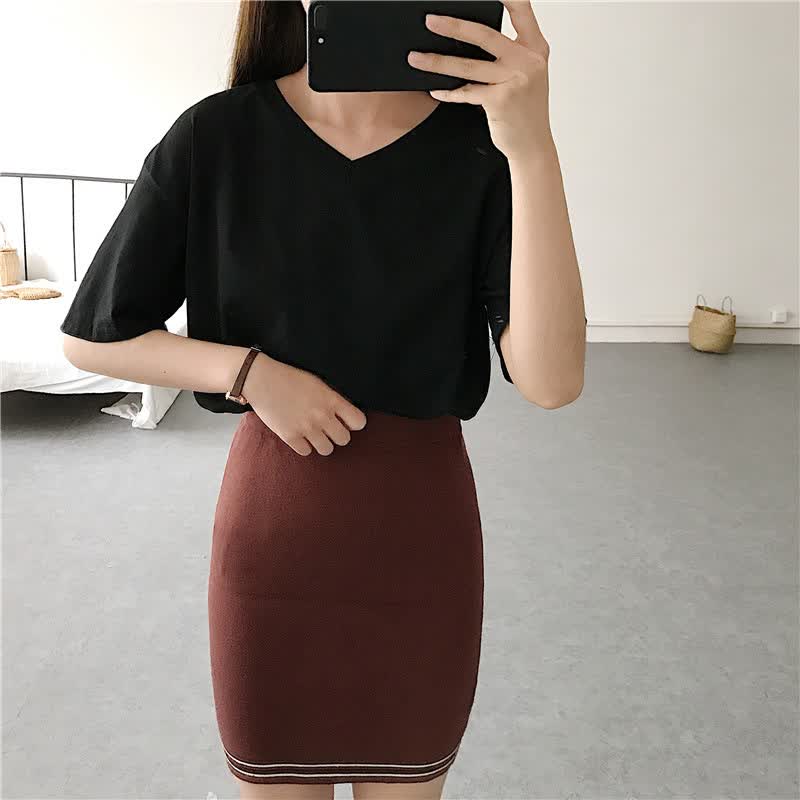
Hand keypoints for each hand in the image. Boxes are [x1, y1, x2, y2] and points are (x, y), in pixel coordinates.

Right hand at [242, 353, 366, 455]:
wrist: (261, 379)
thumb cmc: (290, 378)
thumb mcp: (318, 383)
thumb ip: (333, 400)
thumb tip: (345, 417)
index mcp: (331, 399)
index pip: (359, 422)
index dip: (354, 423)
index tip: (346, 421)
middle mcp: (321, 415)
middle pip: (344, 439)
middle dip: (338, 434)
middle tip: (328, 429)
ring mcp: (306, 427)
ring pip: (327, 449)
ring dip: (322, 443)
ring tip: (314, 434)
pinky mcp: (289, 436)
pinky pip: (306, 452)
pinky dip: (304, 446)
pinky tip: (300, 435)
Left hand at [406, 0, 552, 160]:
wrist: (533, 144)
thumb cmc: (525, 108)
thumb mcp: (525, 73)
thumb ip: (508, 52)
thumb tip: (469, 36)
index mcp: (535, 46)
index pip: (520, 7)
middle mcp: (528, 60)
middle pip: (484, 35)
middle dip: (453, 26)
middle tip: (430, 20)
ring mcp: (515, 80)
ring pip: (468, 66)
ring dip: (437, 62)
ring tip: (415, 58)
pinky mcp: (500, 101)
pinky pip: (466, 92)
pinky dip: (448, 91)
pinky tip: (434, 89)